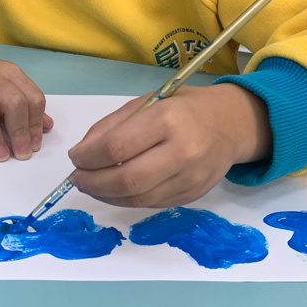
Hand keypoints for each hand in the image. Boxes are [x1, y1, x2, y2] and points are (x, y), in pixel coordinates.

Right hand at [0, 51, 52, 159]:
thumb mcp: (2, 82)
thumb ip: (25, 102)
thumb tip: (47, 126)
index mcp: (7, 72)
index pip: (32, 97)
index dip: (36, 124)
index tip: (36, 144)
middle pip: (13, 102)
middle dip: (21, 132)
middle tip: (22, 153)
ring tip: (1, 156)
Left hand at [68, 84, 271, 207]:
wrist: (230, 125)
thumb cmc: (184, 107)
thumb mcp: (148, 101)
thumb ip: (113, 125)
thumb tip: (83, 152)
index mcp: (168, 119)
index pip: (117, 147)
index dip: (88, 157)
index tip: (76, 157)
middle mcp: (182, 151)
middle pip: (126, 180)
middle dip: (93, 182)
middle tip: (78, 178)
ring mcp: (190, 178)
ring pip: (137, 199)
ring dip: (106, 195)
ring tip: (91, 185)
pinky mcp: (192, 196)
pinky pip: (150, 204)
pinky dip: (126, 200)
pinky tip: (114, 190)